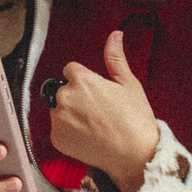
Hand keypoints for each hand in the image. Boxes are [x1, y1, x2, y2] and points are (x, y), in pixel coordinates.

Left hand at [45, 31, 159, 191]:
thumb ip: (115, 59)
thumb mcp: (129, 84)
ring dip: (69, 114)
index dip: (85, 81)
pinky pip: (57, 129)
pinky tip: (87, 137)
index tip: (96, 93)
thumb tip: (115, 35)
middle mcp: (64, 97)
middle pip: (62, 90)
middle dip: (75, 97)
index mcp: (81, 80)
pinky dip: (68, 133)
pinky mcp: (56, 138)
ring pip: (58, 109)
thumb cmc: (136, 121)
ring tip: (94, 125)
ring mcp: (58, 119)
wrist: (135, 156)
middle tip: (98, 111)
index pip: (71, 70)